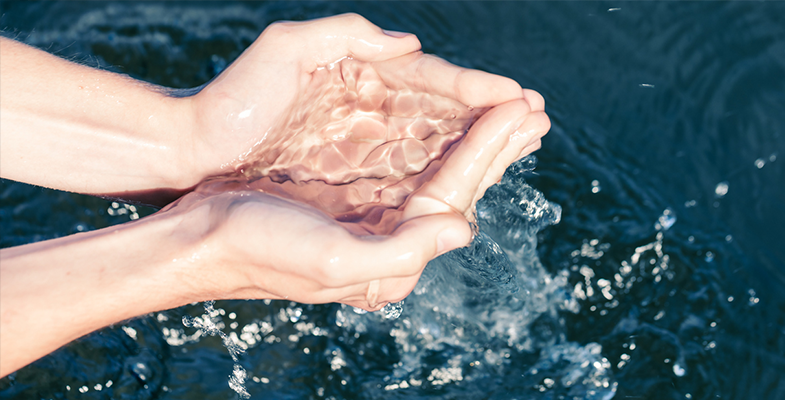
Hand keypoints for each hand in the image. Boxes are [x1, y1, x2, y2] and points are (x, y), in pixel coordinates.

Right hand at [168, 89, 548, 310]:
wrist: (203, 240)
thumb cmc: (261, 249)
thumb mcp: (334, 260)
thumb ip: (404, 253)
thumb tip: (464, 228)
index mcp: (394, 259)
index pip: (455, 196)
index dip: (489, 151)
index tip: (523, 111)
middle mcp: (392, 244)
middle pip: (456, 188)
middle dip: (495, 148)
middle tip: (534, 111)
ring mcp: (374, 225)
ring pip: (438, 177)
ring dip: (474, 144)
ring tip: (508, 118)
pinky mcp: (355, 207)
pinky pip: (410, 172)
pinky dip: (439, 147)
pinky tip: (454, 134)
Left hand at [188, 14, 525, 184]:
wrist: (195, 147)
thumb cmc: (236, 97)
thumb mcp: (287, 47)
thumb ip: (348, 36)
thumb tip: (411, 45)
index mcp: (362, 72)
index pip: (430, 81)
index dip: (473, 89)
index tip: (515, 96)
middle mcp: (372, 107)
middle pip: (444, 111)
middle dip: (490, 115)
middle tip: (538, 117)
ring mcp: (364, 142)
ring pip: (434, 142)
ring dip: (478, 144)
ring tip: (522, 141)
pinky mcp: (352, 175)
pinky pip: (408, 172)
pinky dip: (443, 171)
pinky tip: (472, 175)